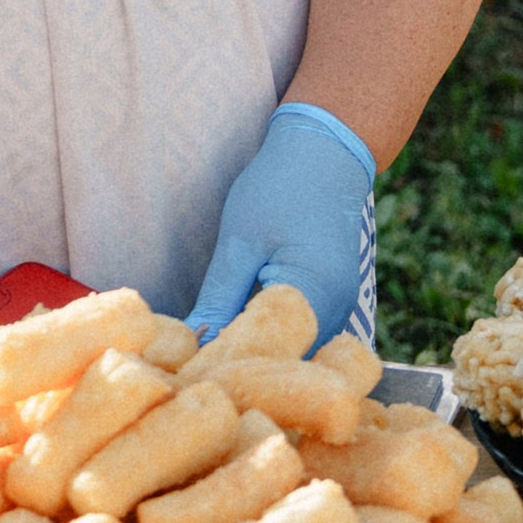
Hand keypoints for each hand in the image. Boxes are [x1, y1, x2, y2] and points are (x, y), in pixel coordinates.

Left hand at [187, 101, 375, 351]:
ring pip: (294, 352)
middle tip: (189, 367)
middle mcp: (338, 315)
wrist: (326, 153)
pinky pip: (301, 335)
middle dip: (239, 367)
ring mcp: (340, 311)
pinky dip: (270, 339)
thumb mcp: (240, 242)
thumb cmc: (280, 188)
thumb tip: (194, 343)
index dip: (223, 364)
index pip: (266, 355)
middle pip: (285, 362)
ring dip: (255, 355)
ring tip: (207, 357)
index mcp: (315, 298)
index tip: (182, 369)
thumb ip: (220, 299)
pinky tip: (237, 335)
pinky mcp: (333, 303)